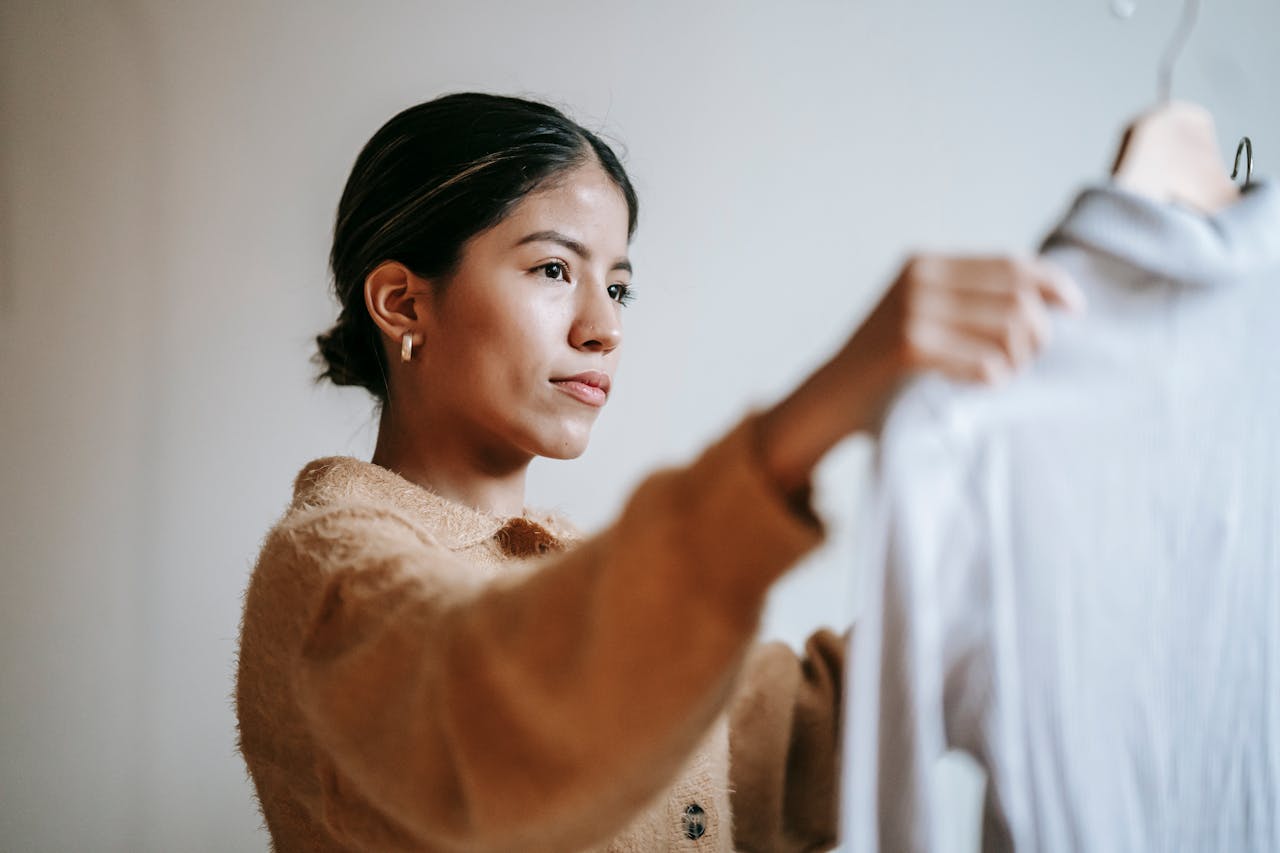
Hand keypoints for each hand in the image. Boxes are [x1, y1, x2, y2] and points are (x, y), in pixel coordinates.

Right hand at [846, 254, 1084, 385]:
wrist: (828, 401)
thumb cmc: (882, 368)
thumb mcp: (922, 315)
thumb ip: (966, 300)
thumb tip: (1044, 298)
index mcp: (925, 263)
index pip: (1010, 262)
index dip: (1053, 282)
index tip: (1075, 308)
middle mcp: (919, 278)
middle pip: (1018, 294)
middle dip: (1038, 331)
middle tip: (1028, 359)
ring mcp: (912, 310)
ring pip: (1010, 327)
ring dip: (1020, 358)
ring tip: (1003, 374)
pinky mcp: (909, 347)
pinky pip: (986, 362)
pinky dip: (994, 378)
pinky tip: (980, 384)